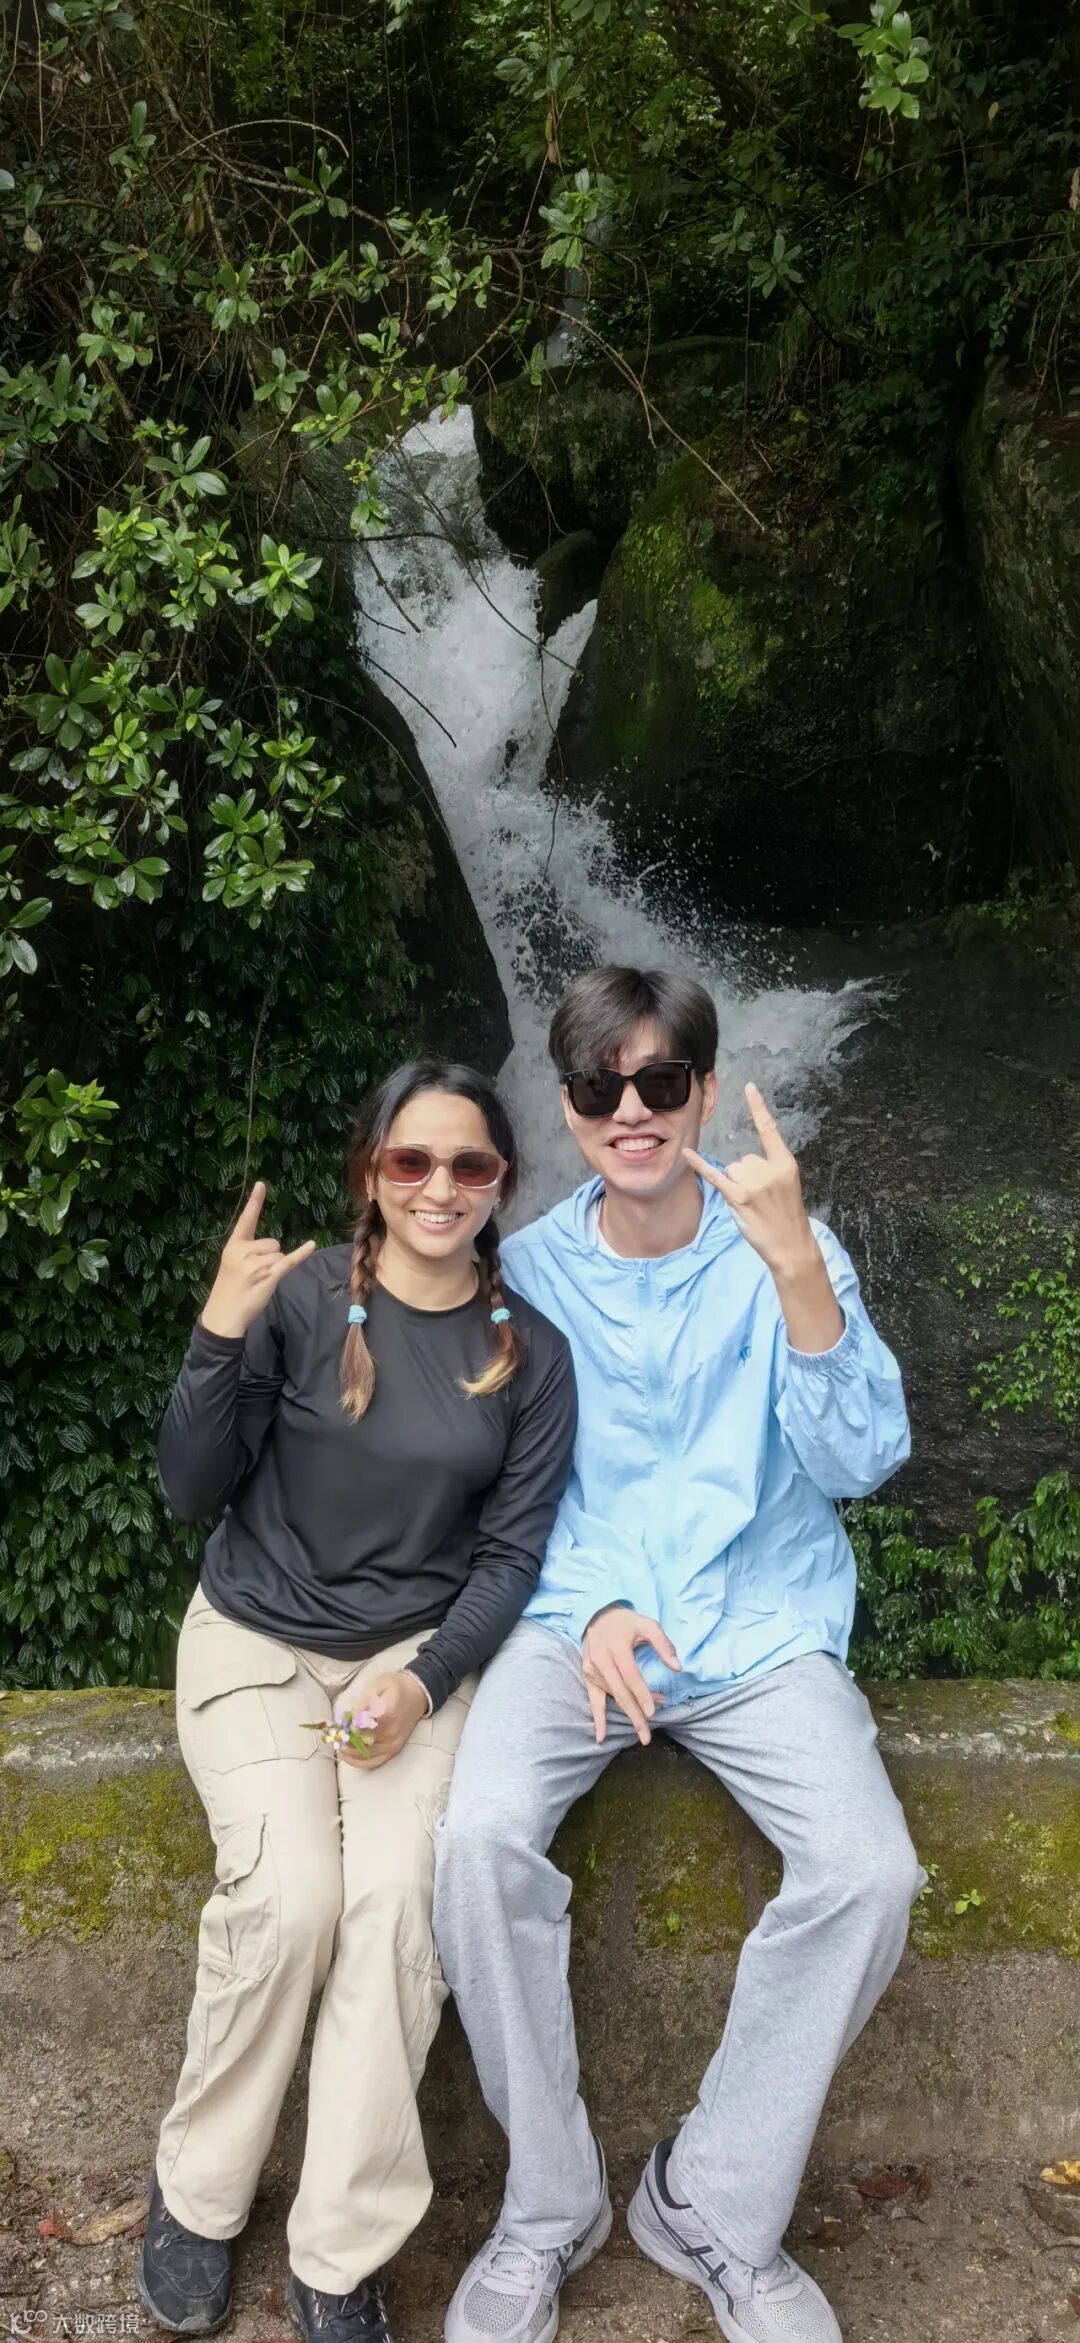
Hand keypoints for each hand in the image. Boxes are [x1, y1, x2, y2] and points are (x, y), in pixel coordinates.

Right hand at [200, 1180, 315, 1339]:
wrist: (223, 1315)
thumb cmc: (228, 1290)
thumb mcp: (230, 1264)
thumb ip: (246, 1252)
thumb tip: (271, 1250)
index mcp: (233, 1245)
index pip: (246, 1220)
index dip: (254, 1202)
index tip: (261, 1184)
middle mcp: (244, 1251)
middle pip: (272, 1243)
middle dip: (270, 1257)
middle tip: (254, 1275)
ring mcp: (257, 1263)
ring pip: (279, 1255)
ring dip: (275, 1268)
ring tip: (258, 1281)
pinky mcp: (269, 1276)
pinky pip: (289, 1261)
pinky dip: (302, 1253)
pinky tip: (311, 1245)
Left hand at [336, 1670, 429, 1769]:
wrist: (419, 1694)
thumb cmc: (397, 1686)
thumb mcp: (378, 1685)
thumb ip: (363, 1703)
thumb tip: (350, 1720)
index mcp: (386, 1715)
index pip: (358, 1729)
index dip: (344, 1730)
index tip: (335, 1726)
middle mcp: (390, 1734)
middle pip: (359, 1744)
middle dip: (343, 1742)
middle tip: (333, 1736)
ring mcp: (393, 1744)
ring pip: (364, 1756)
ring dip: (348, 1753)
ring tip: (337, 1746)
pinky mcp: (394, 1750)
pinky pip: (374, 1762)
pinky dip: (359, 1762)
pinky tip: (348, 1756)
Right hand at [582, 1606, 680, 1746]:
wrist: (596, 1615)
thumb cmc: (626, 1622)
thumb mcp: (647, 1625)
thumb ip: (663, 1644)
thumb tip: (677, 1668)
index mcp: (616, 1647)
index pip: (631, 1676)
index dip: (642, 1694)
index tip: (653, 1712)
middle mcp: (601, 1660)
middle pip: (620, 1693)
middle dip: (634, 1715)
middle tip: (646, 1736)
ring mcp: (592, 1670)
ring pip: (612, 1697)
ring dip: (629, 1711)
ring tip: (645, 1724)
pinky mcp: (587, 1676)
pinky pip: (592, 1700)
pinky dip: (597, 1719)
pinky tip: (601, 1737)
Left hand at [683, 1083, 815, 1280]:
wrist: (791, 1244)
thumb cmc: (787, 1215)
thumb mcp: (787, 1185)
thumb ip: (768, 1168)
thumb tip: (743, 1163)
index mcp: (785, 1163)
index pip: (769, 1129)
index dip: (758, 1107)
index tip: (749, 1087)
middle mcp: (769, 1169)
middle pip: (743, 1159)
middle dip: (747, 1178)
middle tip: (761, 1199)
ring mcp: (754, 1184)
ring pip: (732, 1171)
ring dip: (737, 1187)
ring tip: (753, 1205)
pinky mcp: (739, 1197)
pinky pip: (716, 1176)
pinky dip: (700, 1166)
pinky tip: (687, 1154)